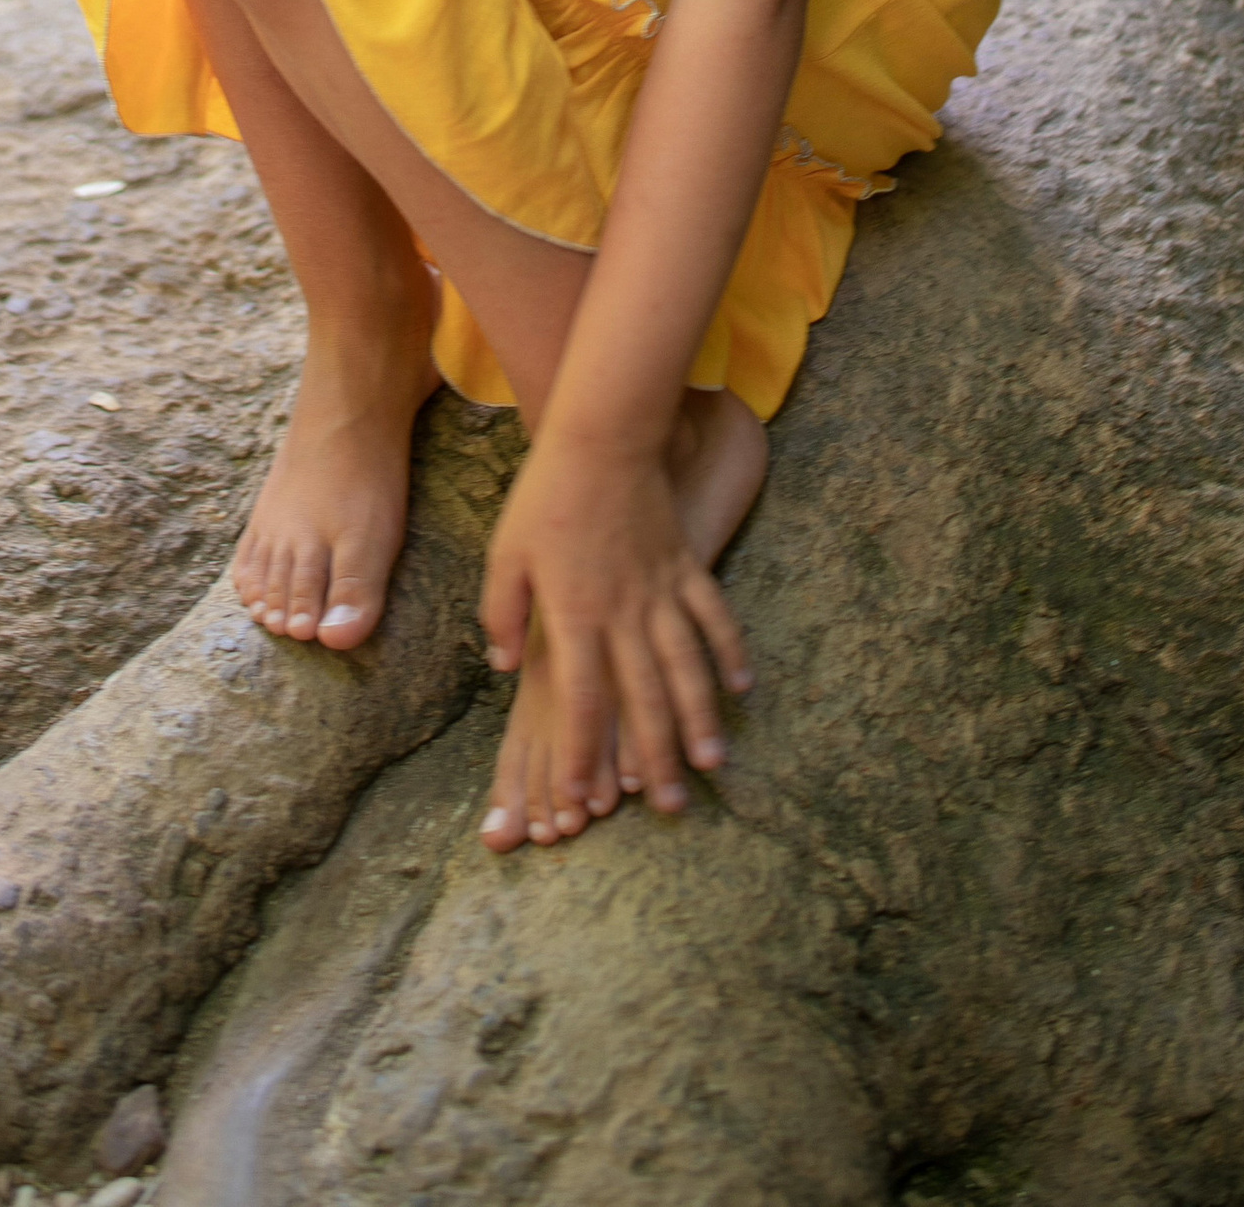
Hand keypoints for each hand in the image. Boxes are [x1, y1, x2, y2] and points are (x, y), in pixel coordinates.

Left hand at [477, 431, 751, 849]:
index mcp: (574, 615)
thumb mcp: (504, 555)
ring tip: (711, 764)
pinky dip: (730, 651)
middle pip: (643, 698)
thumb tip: (504, 668)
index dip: (582, 752)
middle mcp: (623, 612)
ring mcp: (661, 590)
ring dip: (700, 718)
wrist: (601, 436)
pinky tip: (743, 687)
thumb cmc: (545, 496)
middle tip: (667, 807)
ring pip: (687, 667)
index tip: (583, 796)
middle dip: (654, 758)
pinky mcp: (686, 566)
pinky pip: (714, 616)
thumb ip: (501, 615)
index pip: (581, 700)